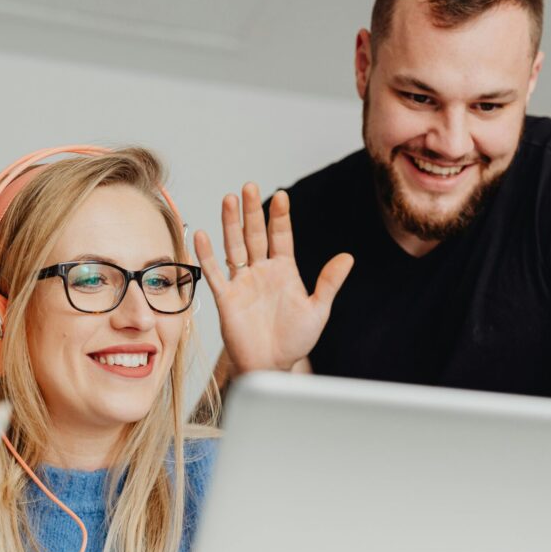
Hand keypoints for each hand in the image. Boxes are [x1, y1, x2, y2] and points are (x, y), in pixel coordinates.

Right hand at [194, 183, 352, 373]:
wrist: (272, 365)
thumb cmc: (294, 340)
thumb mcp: (317, 310)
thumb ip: (328, 283)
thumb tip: (348, 257)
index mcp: (284, 270)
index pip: (281, 236)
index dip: (280, 217)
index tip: (280, 196)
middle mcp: (261, 271)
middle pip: (255, 235)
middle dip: (252, 211)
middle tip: (250, 187)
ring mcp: (242, 282)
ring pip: (234, 246)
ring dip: (231, 224)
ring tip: (229, 199)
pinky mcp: (226, 297)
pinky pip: (215, 274)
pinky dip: (207, 255)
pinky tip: (203, 235)